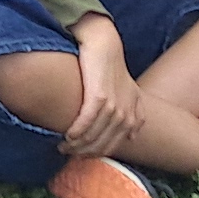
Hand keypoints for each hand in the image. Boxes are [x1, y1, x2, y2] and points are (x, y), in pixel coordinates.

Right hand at [59, 18, 144, 158]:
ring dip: (76, 144)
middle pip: (102, 144)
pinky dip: (76, 132)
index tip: (81, 154)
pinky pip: (86, 122)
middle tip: (67, 152)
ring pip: (93, 136)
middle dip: (83, 152)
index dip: (96, 153)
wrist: (104, 43)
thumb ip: (135, 112)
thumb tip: (132, 137)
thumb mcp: (131, 90)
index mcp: (133, 115)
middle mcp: (125, 114)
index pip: (113, 145)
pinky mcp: (99, 97)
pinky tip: (67, 135)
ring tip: (63, 145)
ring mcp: (113, 106)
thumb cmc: (112, 67)